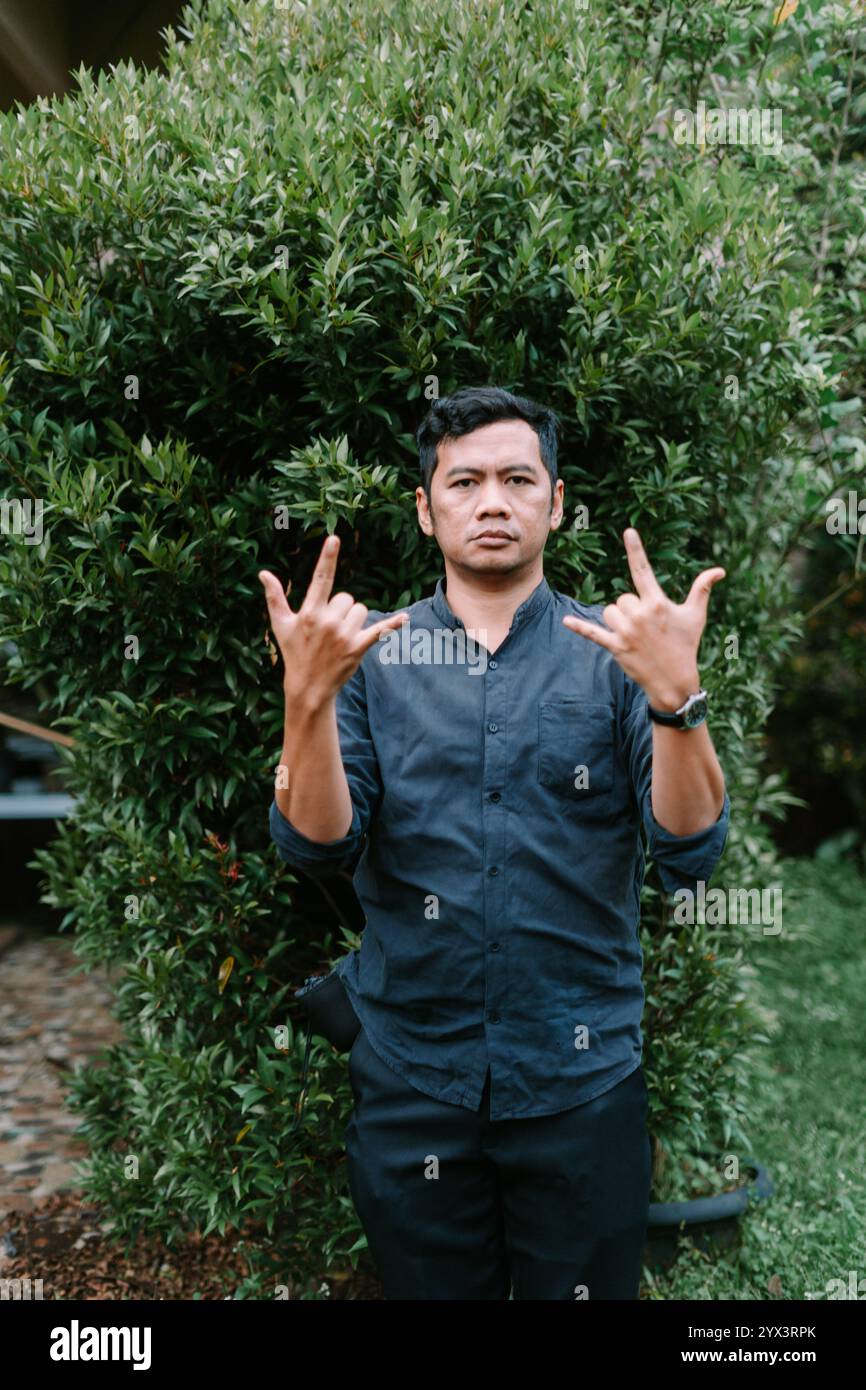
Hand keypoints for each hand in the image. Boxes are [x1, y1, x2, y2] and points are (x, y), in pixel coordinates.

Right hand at [258, 535, 408, 709]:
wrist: (308, 687)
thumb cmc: (294, 652)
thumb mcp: (281, 625)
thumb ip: (274, 597)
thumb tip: (263, 573)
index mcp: (310, 612)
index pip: (321, 579)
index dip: (328, 558)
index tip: (334, 539)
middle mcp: (327, 622)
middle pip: (347, 598)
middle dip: (341, 610)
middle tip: (329, 630)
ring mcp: (344, 635)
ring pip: (361, 611)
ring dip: (354, 621)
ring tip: (340, 638)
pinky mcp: (359, 647)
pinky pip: (380, 630)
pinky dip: (393, 624)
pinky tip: (405, 619)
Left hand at [561, 528, 724, 709]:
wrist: (674, 681)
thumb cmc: (686, 645)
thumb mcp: (696, 615)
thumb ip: (702, 589)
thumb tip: (720, 570)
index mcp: (657, 603)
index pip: (643, 570)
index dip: (636, 550)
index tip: (629, 531)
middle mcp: (640, 615)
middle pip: (622, 598)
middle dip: (632, 609)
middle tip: (647, 628)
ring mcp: (626, 631)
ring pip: (610, 612)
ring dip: (618, 620)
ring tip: (635, 635)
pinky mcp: (615, 646)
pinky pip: (592, 633)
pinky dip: (579, 628)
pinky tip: (565, 622)